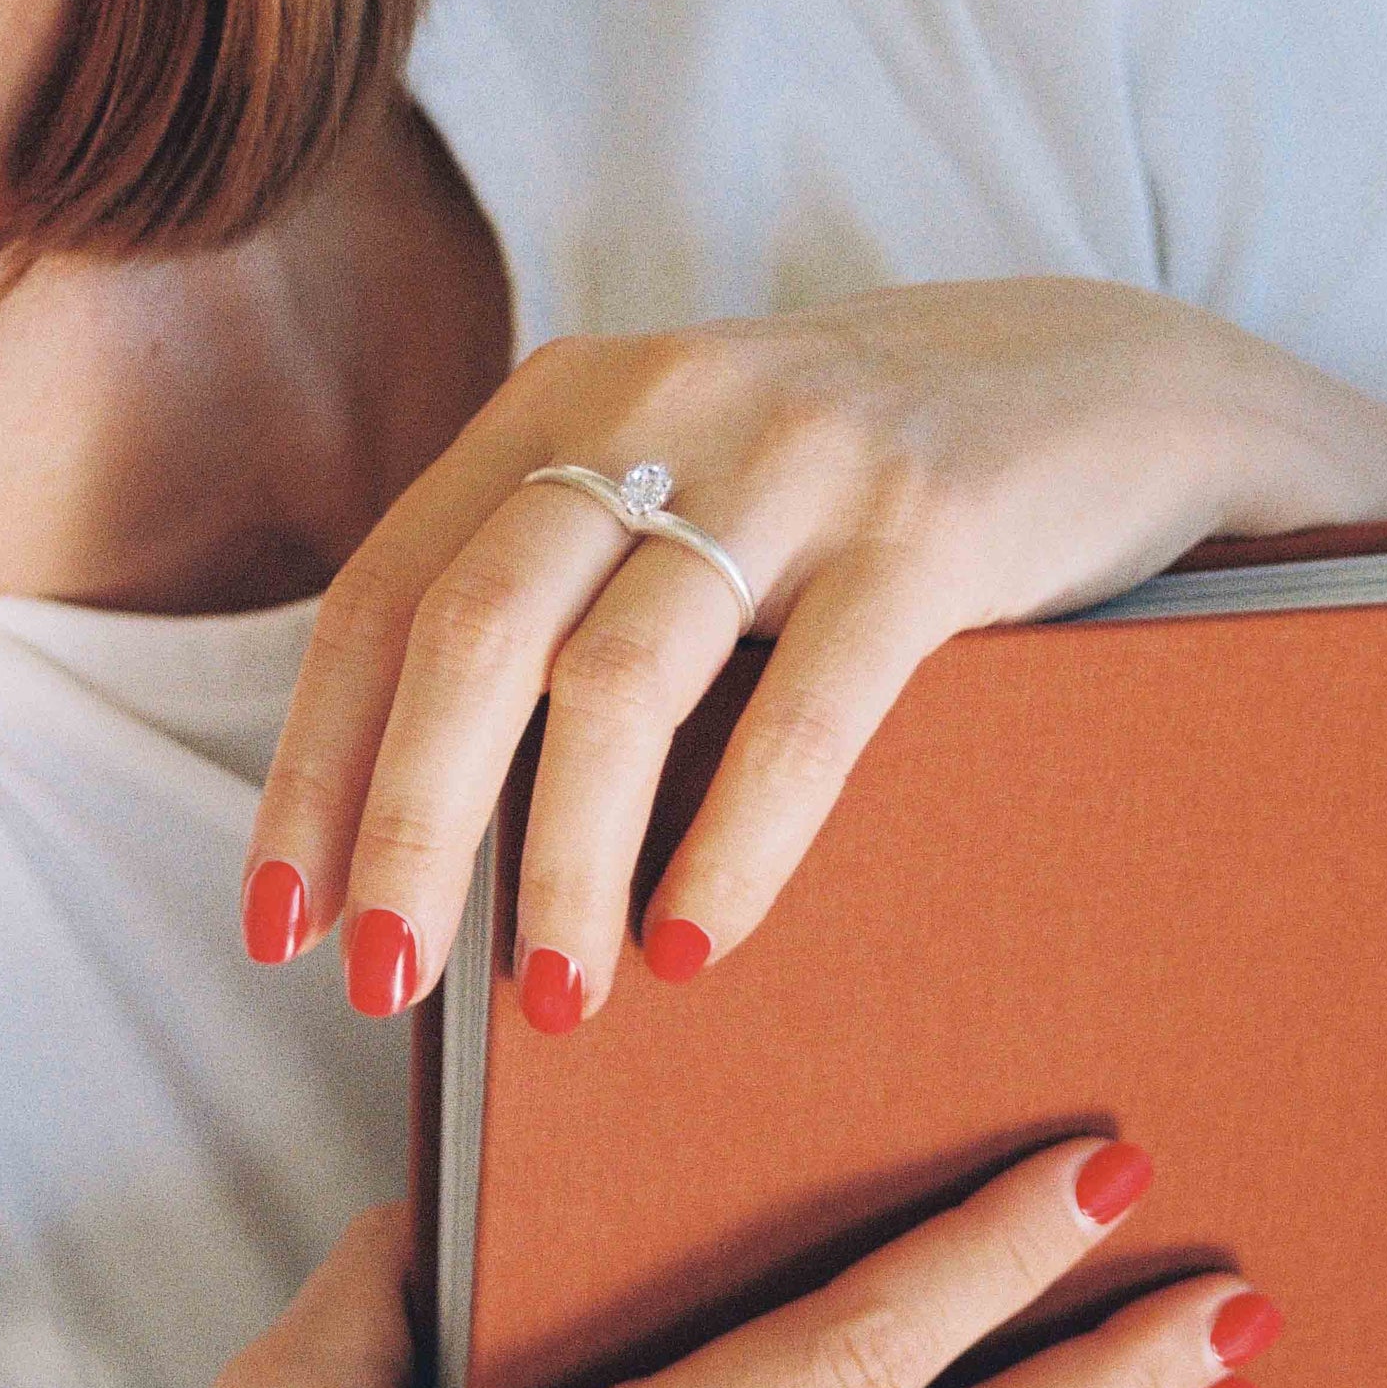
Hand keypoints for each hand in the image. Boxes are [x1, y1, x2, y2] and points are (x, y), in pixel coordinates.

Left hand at [242, 279, 1386, 1024]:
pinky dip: (733, 848)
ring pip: (617, 680)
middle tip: (378, 987)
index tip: (278, 921)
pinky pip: (802, 711)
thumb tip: (427, 838)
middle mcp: (656, 403)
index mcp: (563, 401)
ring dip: (562, 863)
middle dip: (404, 827)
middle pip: (469, 633)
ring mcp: (793, 454)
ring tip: (551, 1004)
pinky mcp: (928, 522)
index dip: (316, 764)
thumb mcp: (680, 488)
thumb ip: (562, 593)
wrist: (1108, 383)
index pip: (384, 593)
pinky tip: (694, 949)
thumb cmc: (853, 487)